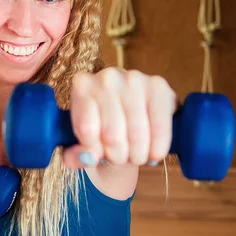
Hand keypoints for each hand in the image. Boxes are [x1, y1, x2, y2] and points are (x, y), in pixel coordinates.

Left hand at [63, 67, 177, 167]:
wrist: (129, 116)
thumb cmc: (101, 129)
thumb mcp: (82, 143)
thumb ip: (75, 155)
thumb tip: (87, 158)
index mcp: (82, 85)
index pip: (86, 129)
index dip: (94, 151)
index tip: (97, 156)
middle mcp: (106, 76)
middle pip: (112, 134)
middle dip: (117, 156)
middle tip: (119, 158)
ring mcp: (134, 78)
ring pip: (137, 133)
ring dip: (137, 155)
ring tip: (135, 156)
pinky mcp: (159, 86)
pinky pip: (160, 128)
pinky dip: (157, 148)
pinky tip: (153, 154)